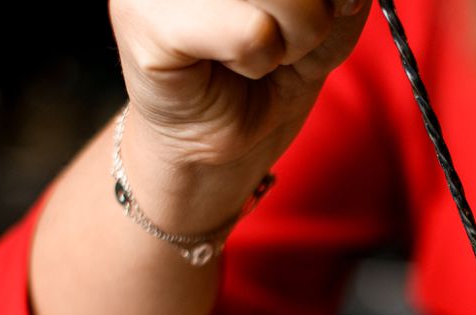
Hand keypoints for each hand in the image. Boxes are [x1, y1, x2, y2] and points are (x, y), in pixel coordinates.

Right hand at [109, 0, 371, 223]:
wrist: (223, 140)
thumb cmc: (271, 68)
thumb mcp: (327, 17)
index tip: (331, 5)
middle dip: (312, 14)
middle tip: (283, 40)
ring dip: (290, 40)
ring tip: (258, 53)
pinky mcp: (144, 19)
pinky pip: (250, 34)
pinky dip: (258, 60)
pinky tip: (233, 66)